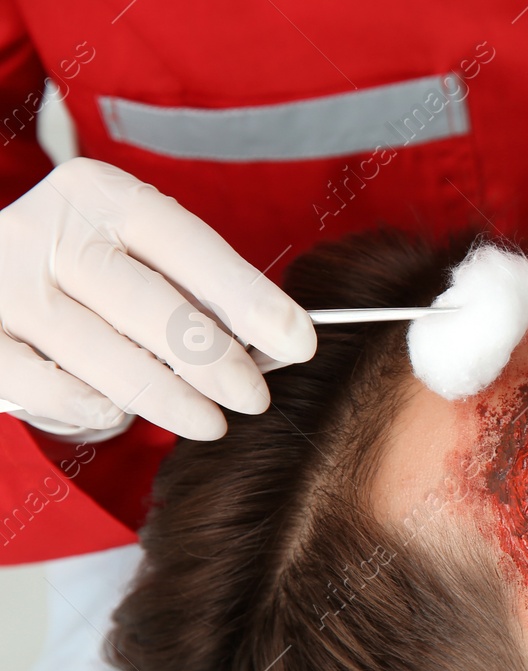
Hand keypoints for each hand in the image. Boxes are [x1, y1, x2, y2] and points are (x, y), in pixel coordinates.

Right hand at [0, 158, 315, 439]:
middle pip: (148, 305)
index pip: (187, 243)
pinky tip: (120, 413)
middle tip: (254, 398)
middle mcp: (45, 229)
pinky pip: (50, 392)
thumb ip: (196, 290)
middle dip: (213, 361)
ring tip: (206, 421)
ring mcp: (2, 283)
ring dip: (165, 399)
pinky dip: (94, 411)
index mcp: (99, 194)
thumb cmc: (90, 274)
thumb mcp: (138, 255)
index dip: (247, 296)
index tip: (299, 341)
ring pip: (102, 358)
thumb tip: (277, 344)